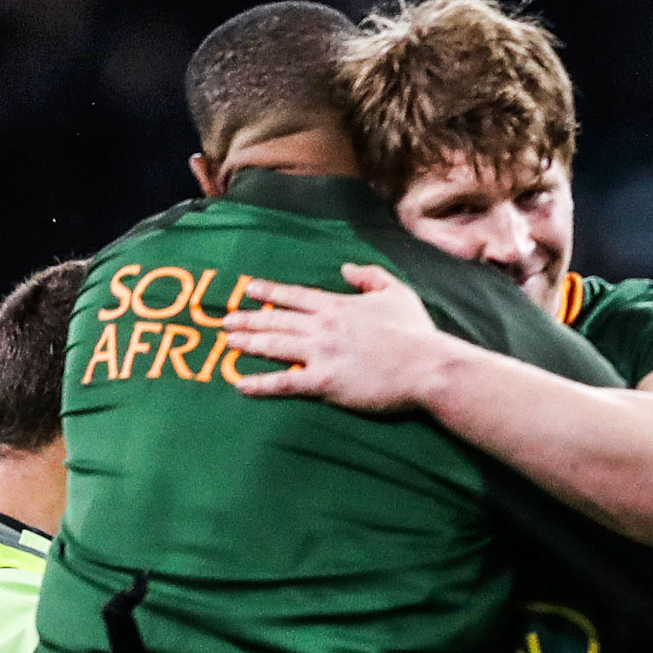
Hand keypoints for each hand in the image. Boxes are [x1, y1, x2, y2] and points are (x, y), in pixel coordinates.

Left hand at [226, 263, 450, 411]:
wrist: (426, 365)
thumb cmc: (416, 332)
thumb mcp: (397, 293)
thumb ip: (370, 276)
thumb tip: (346, 267)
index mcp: (338, 305)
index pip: (295, 296)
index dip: (270, 292)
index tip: (249, 289)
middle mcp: (323, 327)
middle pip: (278, 320)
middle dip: (249, 319)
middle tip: (226, 319)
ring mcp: (321, 354)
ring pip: (275, 346)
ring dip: (249, 343)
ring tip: (228, 342)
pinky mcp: (325, 382)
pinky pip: (285, 383)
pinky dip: (261, 384)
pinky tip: (241, 384)